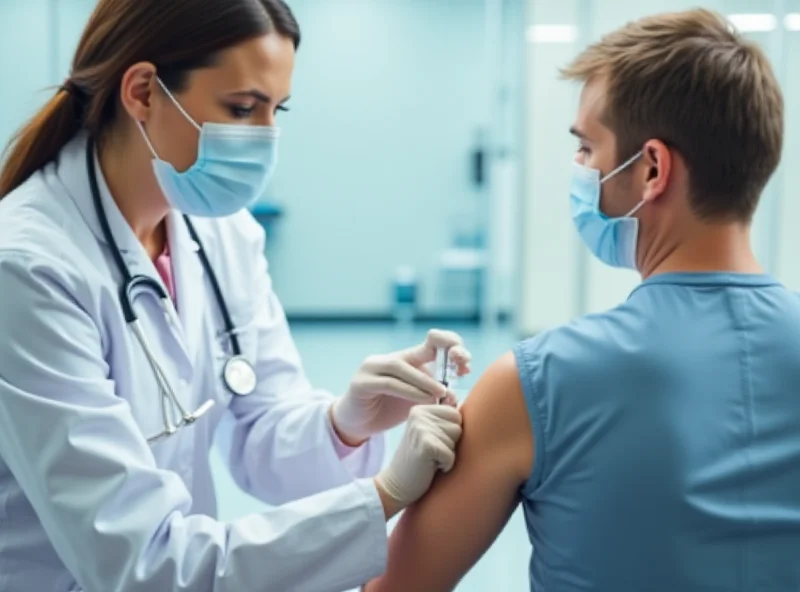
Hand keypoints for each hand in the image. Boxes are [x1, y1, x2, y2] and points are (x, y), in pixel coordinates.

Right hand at [331, 329, 470, 444]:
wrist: (357, 425)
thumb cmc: (390, 411)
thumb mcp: (417, 401)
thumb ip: (434, 396)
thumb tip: (455, 395)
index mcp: (407, 359)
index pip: (433, 342)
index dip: (451, 345)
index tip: (466, 364)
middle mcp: (389, 358)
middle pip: (420, 348)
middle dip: (445, 352)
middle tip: (461, 367)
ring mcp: (372, 368)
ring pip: (402, 366)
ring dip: (426, 379)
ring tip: (442, 393)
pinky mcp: (360, 383)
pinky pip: (388, 383)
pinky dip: (409, 391)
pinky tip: (424, 400)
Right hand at [373, 404, 462, 517]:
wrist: (397, 485)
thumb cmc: (419, 461)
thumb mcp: (429, 433)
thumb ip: (442, 416)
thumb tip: (455, 395)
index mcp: (420, 409)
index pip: (456, 414)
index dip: (451, 433)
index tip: (434, 442)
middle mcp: (419, 414)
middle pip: (458, 426)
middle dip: (451, 443)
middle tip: (431, 453)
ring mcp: (420, 428)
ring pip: (456, 439)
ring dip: (447, 454)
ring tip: (430, 459)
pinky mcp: (425, 444)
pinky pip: (451, 454)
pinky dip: (445, 465)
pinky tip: (430, 467)